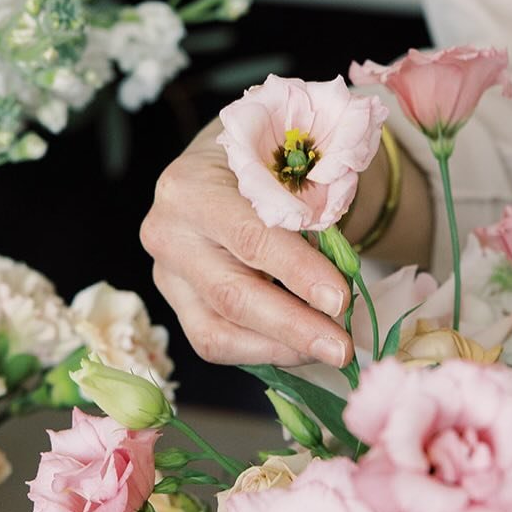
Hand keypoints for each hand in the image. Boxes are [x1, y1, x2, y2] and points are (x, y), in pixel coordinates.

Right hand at [141, 120, 353, 368]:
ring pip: (218, 331)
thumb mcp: (289, 166)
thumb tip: (344, 274)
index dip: (298, 272)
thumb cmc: (264, 161)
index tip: (341, 299)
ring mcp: (167, 274)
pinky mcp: (178, 303)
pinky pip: (215, 341)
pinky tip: (301, 347)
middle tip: (342, 347)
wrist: (227, 163)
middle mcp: (168, 233)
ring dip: (281, 348)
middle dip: (293, 326)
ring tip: (327, 350)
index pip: (250, 237)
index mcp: (191, 187)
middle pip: (231, 295)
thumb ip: (312, 211)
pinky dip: (263, 351)